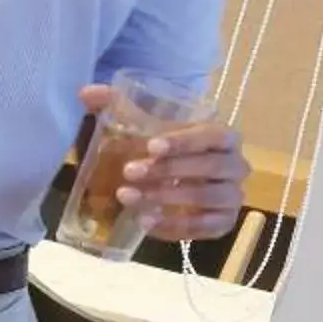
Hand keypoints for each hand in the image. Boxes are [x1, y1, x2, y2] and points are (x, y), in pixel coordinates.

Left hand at [82, 84, 246, 241]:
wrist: (179, 179)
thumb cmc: (165, 147)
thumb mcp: (144, 123)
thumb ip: (116, 104)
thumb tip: (86, 93)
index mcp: (224, 136)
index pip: (211, 135)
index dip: (183, 141)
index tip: (150, 146)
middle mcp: (236, 165)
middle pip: (208, 168)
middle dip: (167, 171)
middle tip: (129, 173)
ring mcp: (232, 196)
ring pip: (205, 198)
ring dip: (165, 198)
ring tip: (129, 197)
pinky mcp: (224, 223)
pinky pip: (202, 228)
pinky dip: (172, 225)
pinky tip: (144, 221)